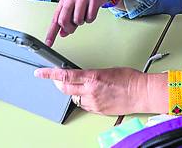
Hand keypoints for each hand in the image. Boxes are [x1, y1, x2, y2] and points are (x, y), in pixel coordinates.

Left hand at [34, 67, 167, 114]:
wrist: (141, 93)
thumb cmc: (130, 79)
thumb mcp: (108, 70)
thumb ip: (92, 74)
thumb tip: (83, 76)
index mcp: (93, 77)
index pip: (65, 75)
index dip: (50, 74)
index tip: (40, 73)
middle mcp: (91, 91)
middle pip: (65, 88)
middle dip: (58, 83)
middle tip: (57, 79)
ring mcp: (94, 103)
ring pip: (74, 97)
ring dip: (73, 91)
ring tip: (83, 86)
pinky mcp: (98, 111)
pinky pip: (84, 105)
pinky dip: (84, 99)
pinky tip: (91, 95)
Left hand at [45, 0, 111, 45]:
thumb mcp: (73, 6)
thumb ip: (67, 20)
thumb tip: (62, 33)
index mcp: (64, 2)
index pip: (55, 20)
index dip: (51, 33)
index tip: (48, 43)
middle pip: (64, 21)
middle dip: (69, 28)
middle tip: (73, 27)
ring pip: (78, 20)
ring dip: (82, 21)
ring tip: (84, 14)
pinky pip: (90, 17)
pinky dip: (91, 18)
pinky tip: (91, 10)